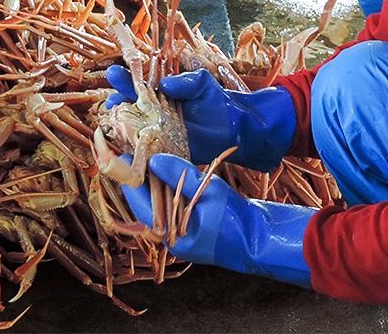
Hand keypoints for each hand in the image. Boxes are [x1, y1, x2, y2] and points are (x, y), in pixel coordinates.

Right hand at [104, 66, 295, 171]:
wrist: (234, 129)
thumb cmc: (217, 102)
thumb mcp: (203, 84)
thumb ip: (186, 81)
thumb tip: (166, 84)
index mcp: (161, 91)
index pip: (137, 83)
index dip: (124, 78)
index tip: (115, 74)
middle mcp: (155, 111)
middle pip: (129, 104)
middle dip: (117, 101)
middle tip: (109, 101)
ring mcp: (157, 131)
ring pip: (132, 127)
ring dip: (121, 126)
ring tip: (113, 123)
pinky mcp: (163, 149)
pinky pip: (144, 148)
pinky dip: (133, 148)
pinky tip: (125, 147)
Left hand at [121, 153, 314, 286]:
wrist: (261, 239)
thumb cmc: (236, 220)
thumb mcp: (208, 193)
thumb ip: (180, 176)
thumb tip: (154, 159)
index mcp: (169, 235)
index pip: (139, 202)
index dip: (131, 177)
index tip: (126, 153)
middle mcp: (170, 237)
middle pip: (146, 201)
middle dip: (142, 175)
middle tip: (138, 148)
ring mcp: (180, 232)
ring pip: (158, 201)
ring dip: (155, 179)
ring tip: (150, 153)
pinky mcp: (190, 225)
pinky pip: (171, 203)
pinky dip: (168, 186)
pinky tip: (169, 168)